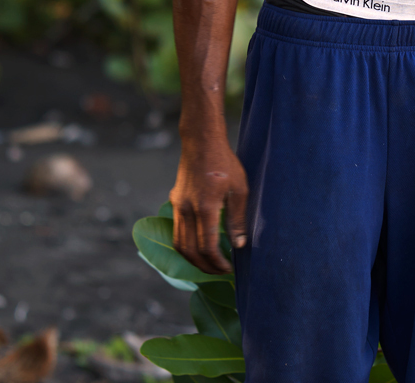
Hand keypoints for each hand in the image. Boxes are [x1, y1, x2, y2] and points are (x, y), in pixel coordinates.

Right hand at [170, 141, 248, 274]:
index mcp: (205, 207)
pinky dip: (186, 245)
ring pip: (179, 244)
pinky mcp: (174, 202)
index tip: (229, 268)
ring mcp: (178, 206)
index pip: (207, 247)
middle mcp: (187, 209)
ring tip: (209, 264)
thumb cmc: (224, 163)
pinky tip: (198, 246)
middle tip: (219, 271)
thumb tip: (239, 245)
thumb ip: (238, 218)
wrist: (201, 141)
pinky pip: (177, 231)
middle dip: (205, 267)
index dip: (217, 263)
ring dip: (193, 259)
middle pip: (190, 251)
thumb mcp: (239, 188)